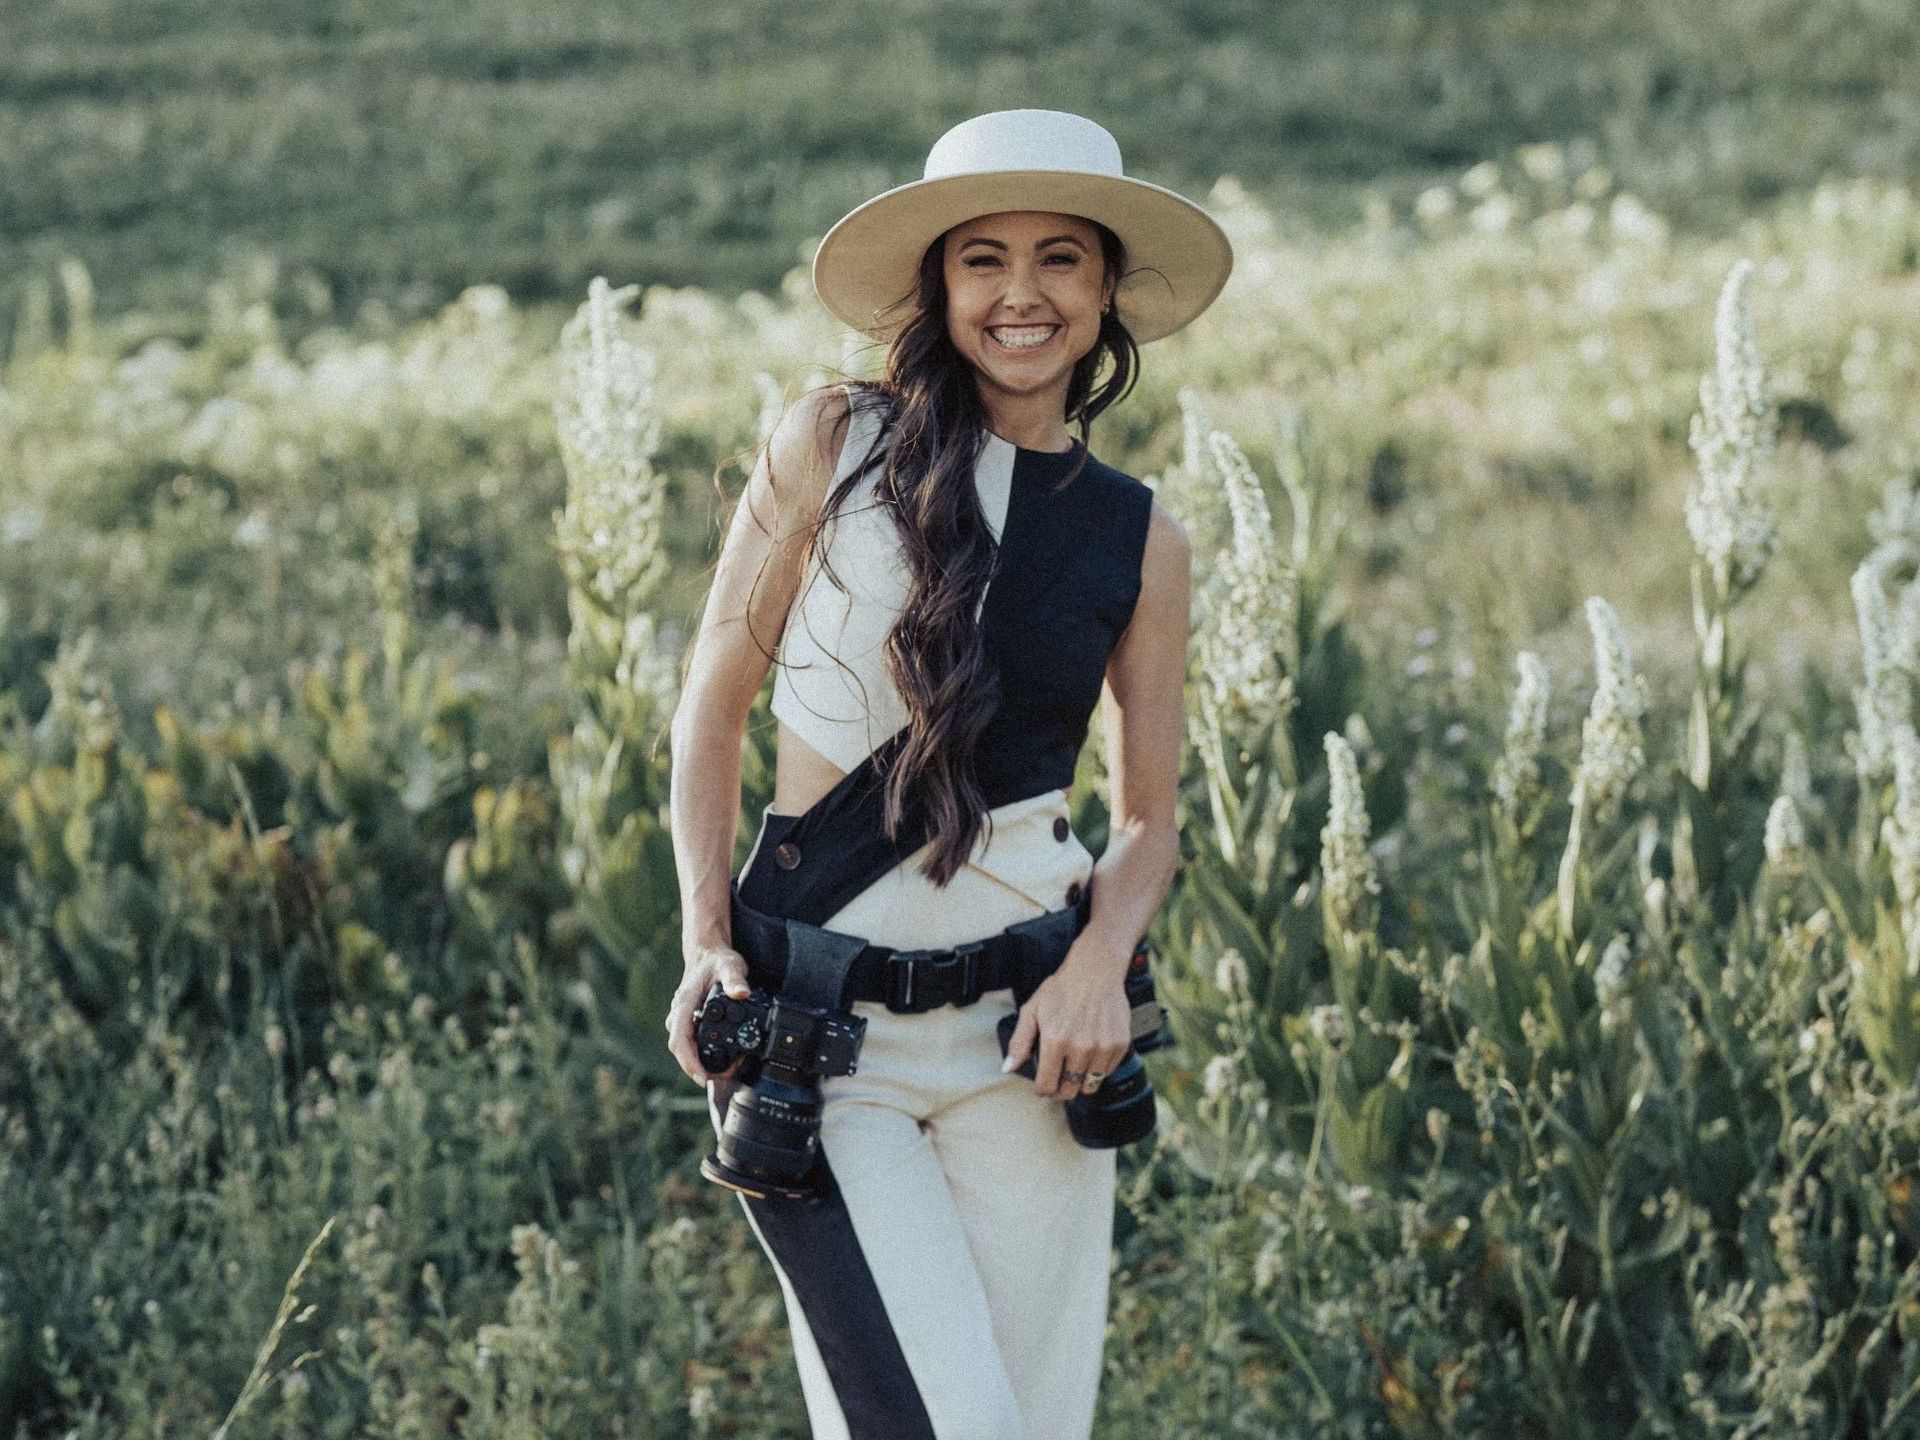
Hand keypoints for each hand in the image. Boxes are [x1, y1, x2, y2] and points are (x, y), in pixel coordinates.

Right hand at [666, 942, 752, 1085]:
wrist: (707, 954)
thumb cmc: (716, 961)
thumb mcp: (729, 965)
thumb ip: (735, 979)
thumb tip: (741, 994)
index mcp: (684, 1003)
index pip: (679, 1039)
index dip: (689, 1061)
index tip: (701, 1077)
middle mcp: (680, 1013)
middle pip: (681, 1049)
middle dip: (697, 1068)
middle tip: (721, 1076)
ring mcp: (683, 1018)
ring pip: (685, 1047)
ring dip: (700, 1062)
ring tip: (726, 1069)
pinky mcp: (689, 1021)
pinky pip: (691, 1042)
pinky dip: (703, 1052)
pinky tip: (721, 1057)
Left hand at [1001, 955, 1132, 1100]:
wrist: (1095, 971)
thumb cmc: (1061, 989)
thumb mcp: (1032, 1010)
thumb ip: (1019, 1042)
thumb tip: (1008, 1068)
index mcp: (1055, 1041)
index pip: (1047, 1085)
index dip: (1042, 1089)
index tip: (1043, 1085)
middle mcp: (1080, 1047)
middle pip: (1069, 1090)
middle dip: (1060, 1089)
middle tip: (1058, 1077)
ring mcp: (1102, 1047)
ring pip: (1090, 1085)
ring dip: (1080, 1080)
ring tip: (1075, 1065)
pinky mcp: (1120, 1045)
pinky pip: (1107, 1072)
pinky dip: (1098, 1068)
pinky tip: (1091, 1053)